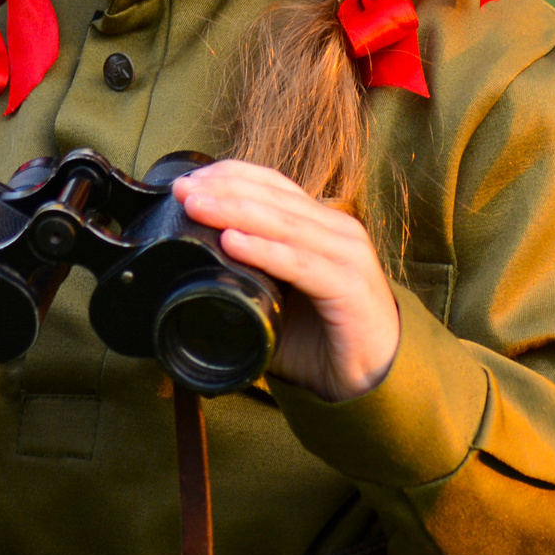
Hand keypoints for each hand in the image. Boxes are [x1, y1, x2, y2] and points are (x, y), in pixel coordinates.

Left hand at [171, 160, 399, 401]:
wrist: (374, 378)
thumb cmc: (322, 335)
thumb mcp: (277, 296)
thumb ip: (245, 277)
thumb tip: (190, 273)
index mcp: (320, 224)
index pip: (272, 184)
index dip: (230, 175)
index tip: (189, 179)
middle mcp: (336, 231)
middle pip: (272, 198)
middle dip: (223, 189)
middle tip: (181, 190)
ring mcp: (346, 256)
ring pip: (283, 224)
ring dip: (235, 212)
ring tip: (196, 207)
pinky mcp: (349, 287)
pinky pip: (300, 264)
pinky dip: (264, 251)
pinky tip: (232, 243)